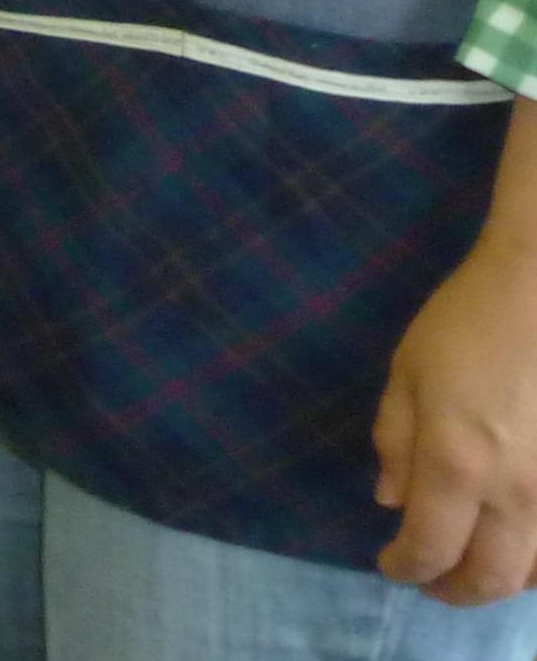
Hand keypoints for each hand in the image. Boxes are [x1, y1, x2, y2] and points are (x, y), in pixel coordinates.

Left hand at [378, 225, 536, 602]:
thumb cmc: (469, 322)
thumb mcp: (407, 373)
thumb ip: (395, 443)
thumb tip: (392, 504)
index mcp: (457, 463)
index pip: (428, 547)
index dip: (405, 567)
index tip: (389, 563)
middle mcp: (517, 493)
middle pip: (488, 576)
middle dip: (452, 590)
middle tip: (430, 581)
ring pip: (535, 573)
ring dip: (498, 581)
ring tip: (471, 567)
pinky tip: (519, 547)